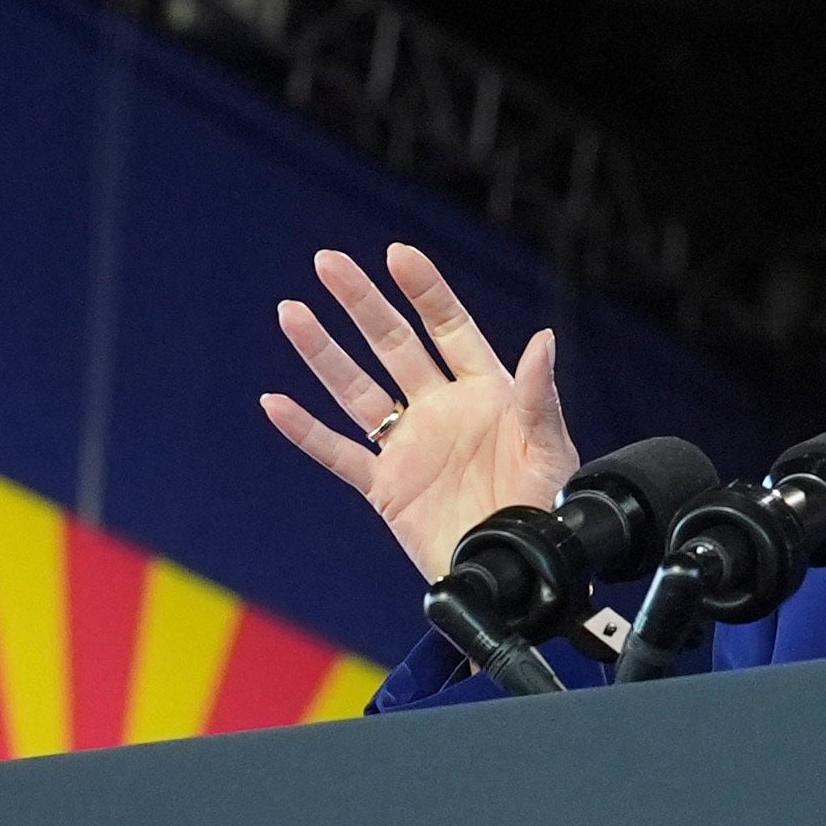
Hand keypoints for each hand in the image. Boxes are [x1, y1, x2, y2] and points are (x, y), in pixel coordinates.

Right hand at [260, 243, 576, 577]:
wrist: (514, 570)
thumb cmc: (545, 510)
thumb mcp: (551, 451)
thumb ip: (538, 398)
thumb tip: (542, 341)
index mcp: (484, 391)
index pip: (448, 326)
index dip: (424, 290)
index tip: (397, 255)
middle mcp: (440, 409)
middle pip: (392, 344)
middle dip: (360, 303)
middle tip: (327, 262)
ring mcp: (408, 446)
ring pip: (356, 389)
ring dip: (323, 352)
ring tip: (292, 313)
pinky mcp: (386, 487)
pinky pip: (338, 453)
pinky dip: (305, 432)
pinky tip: (274, 403)